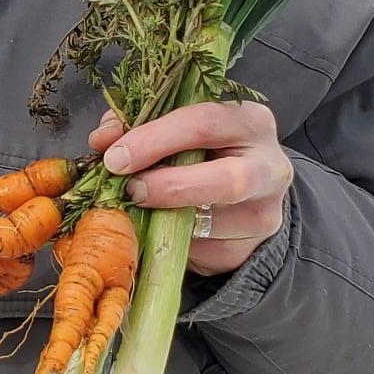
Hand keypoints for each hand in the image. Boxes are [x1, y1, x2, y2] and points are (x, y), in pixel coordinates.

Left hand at [88, 102, 290, 276]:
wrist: (245, 191)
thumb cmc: (203, 151)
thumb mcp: (177, 129)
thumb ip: (142, 126)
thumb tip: (104, 139)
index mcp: (250, 122)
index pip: (204, 124)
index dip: (154, 140)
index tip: (116, 157)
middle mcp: (269, 166)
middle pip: (228, 180)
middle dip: (170, 186)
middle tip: (131, 190)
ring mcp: (265, 211)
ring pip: (214, 223)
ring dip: (166, 218)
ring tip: (139, 209)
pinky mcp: (251, 247)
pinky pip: (206, 251)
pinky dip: (173, 242)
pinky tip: (160, 229)